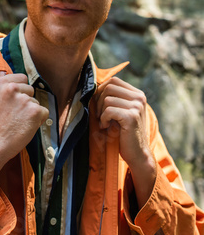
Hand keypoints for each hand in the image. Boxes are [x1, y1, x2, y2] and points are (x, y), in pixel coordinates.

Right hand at [0, 72, 48, 181]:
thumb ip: (4, 87)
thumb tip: (7, 73)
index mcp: (1, 83)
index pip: (22, 78)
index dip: (21, 91)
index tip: (14, 102)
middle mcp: (12, 88)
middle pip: (31, 90)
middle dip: (26, 101)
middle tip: (15, 115)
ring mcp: (24, 99)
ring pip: (37, 102)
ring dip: (31, 112)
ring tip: (19, 122)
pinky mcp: (35, 111)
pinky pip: (44, 112)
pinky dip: (39, 120)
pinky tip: (27, 126)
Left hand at [95, 77, 155, 208]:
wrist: (137, 153)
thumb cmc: (125, 133)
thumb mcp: (122, 111)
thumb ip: (115, 98)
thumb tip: (94, 86)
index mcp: (138, 94)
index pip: (114, 81)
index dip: (102, 91)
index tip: (100, 106)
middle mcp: (139, 98)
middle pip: (109, 87)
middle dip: (99, 101)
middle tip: (100, 116)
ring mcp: (137, 106)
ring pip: (107, 99)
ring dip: (101, 112)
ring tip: (105, 122)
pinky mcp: (131, 116)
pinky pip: (108, 110)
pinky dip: (103, 119)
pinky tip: (106, 127)